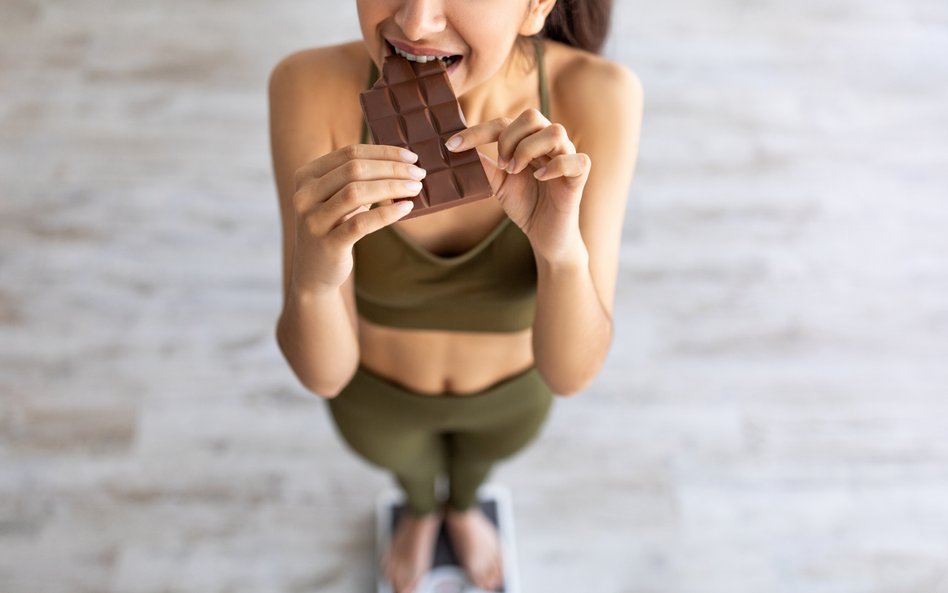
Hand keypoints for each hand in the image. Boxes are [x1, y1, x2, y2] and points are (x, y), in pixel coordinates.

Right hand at [290, 144, 424, 292]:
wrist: (314, 272)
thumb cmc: (333, 228)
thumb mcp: (339, 199)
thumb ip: (360, 180)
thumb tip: (403, 164)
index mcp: (306, 176)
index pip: (349, 153)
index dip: (383, 152)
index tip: (411, 157)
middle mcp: (304, 195)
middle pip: (354, 169)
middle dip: (392, 168)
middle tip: (419, 174)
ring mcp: (312, 220)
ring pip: (356, 192)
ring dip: (392, 187)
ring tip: (415, 188)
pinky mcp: (327, 244)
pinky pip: (361, 223)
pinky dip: (387, 213)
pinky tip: (406, 208)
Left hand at [445, 109, 590, 261]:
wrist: (545, 234)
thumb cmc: (525, 205)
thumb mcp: (497, 184)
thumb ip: (484, 165)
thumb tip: (457, 149)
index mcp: (528, 141)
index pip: (503, 122)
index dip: (476, 131)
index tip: (452, 146)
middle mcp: (549, 143)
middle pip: (531, 116)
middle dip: (509, 139)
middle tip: (501, 165)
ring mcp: (566, 156)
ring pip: (555, 131)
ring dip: (528, 150)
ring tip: (516, 171)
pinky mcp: (580, 176)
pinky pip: (577, 159)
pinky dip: (556, 166)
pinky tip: (540, 178)